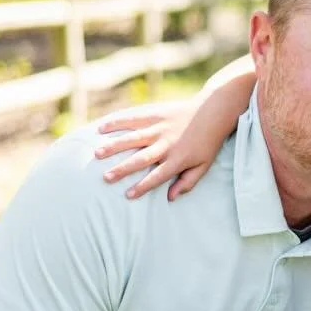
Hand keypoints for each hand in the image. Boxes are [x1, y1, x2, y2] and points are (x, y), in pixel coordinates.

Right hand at [95, 100, 214, 199]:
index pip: (157, 177)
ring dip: (114, 146)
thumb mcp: (203, 166)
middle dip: (123, 169)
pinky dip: (117, 123)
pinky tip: (101, 129)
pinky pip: (133, 119)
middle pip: (141, 159)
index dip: (143, 186)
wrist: (213, 113)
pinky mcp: (155, 114)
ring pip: (133, 138)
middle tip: (106, 177)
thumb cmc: (207, 143)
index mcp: (178, 159)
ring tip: (97, 153)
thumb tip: (170, 198)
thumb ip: (187, 182)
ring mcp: (159, 128)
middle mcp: (166, 145)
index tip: (128, 195)